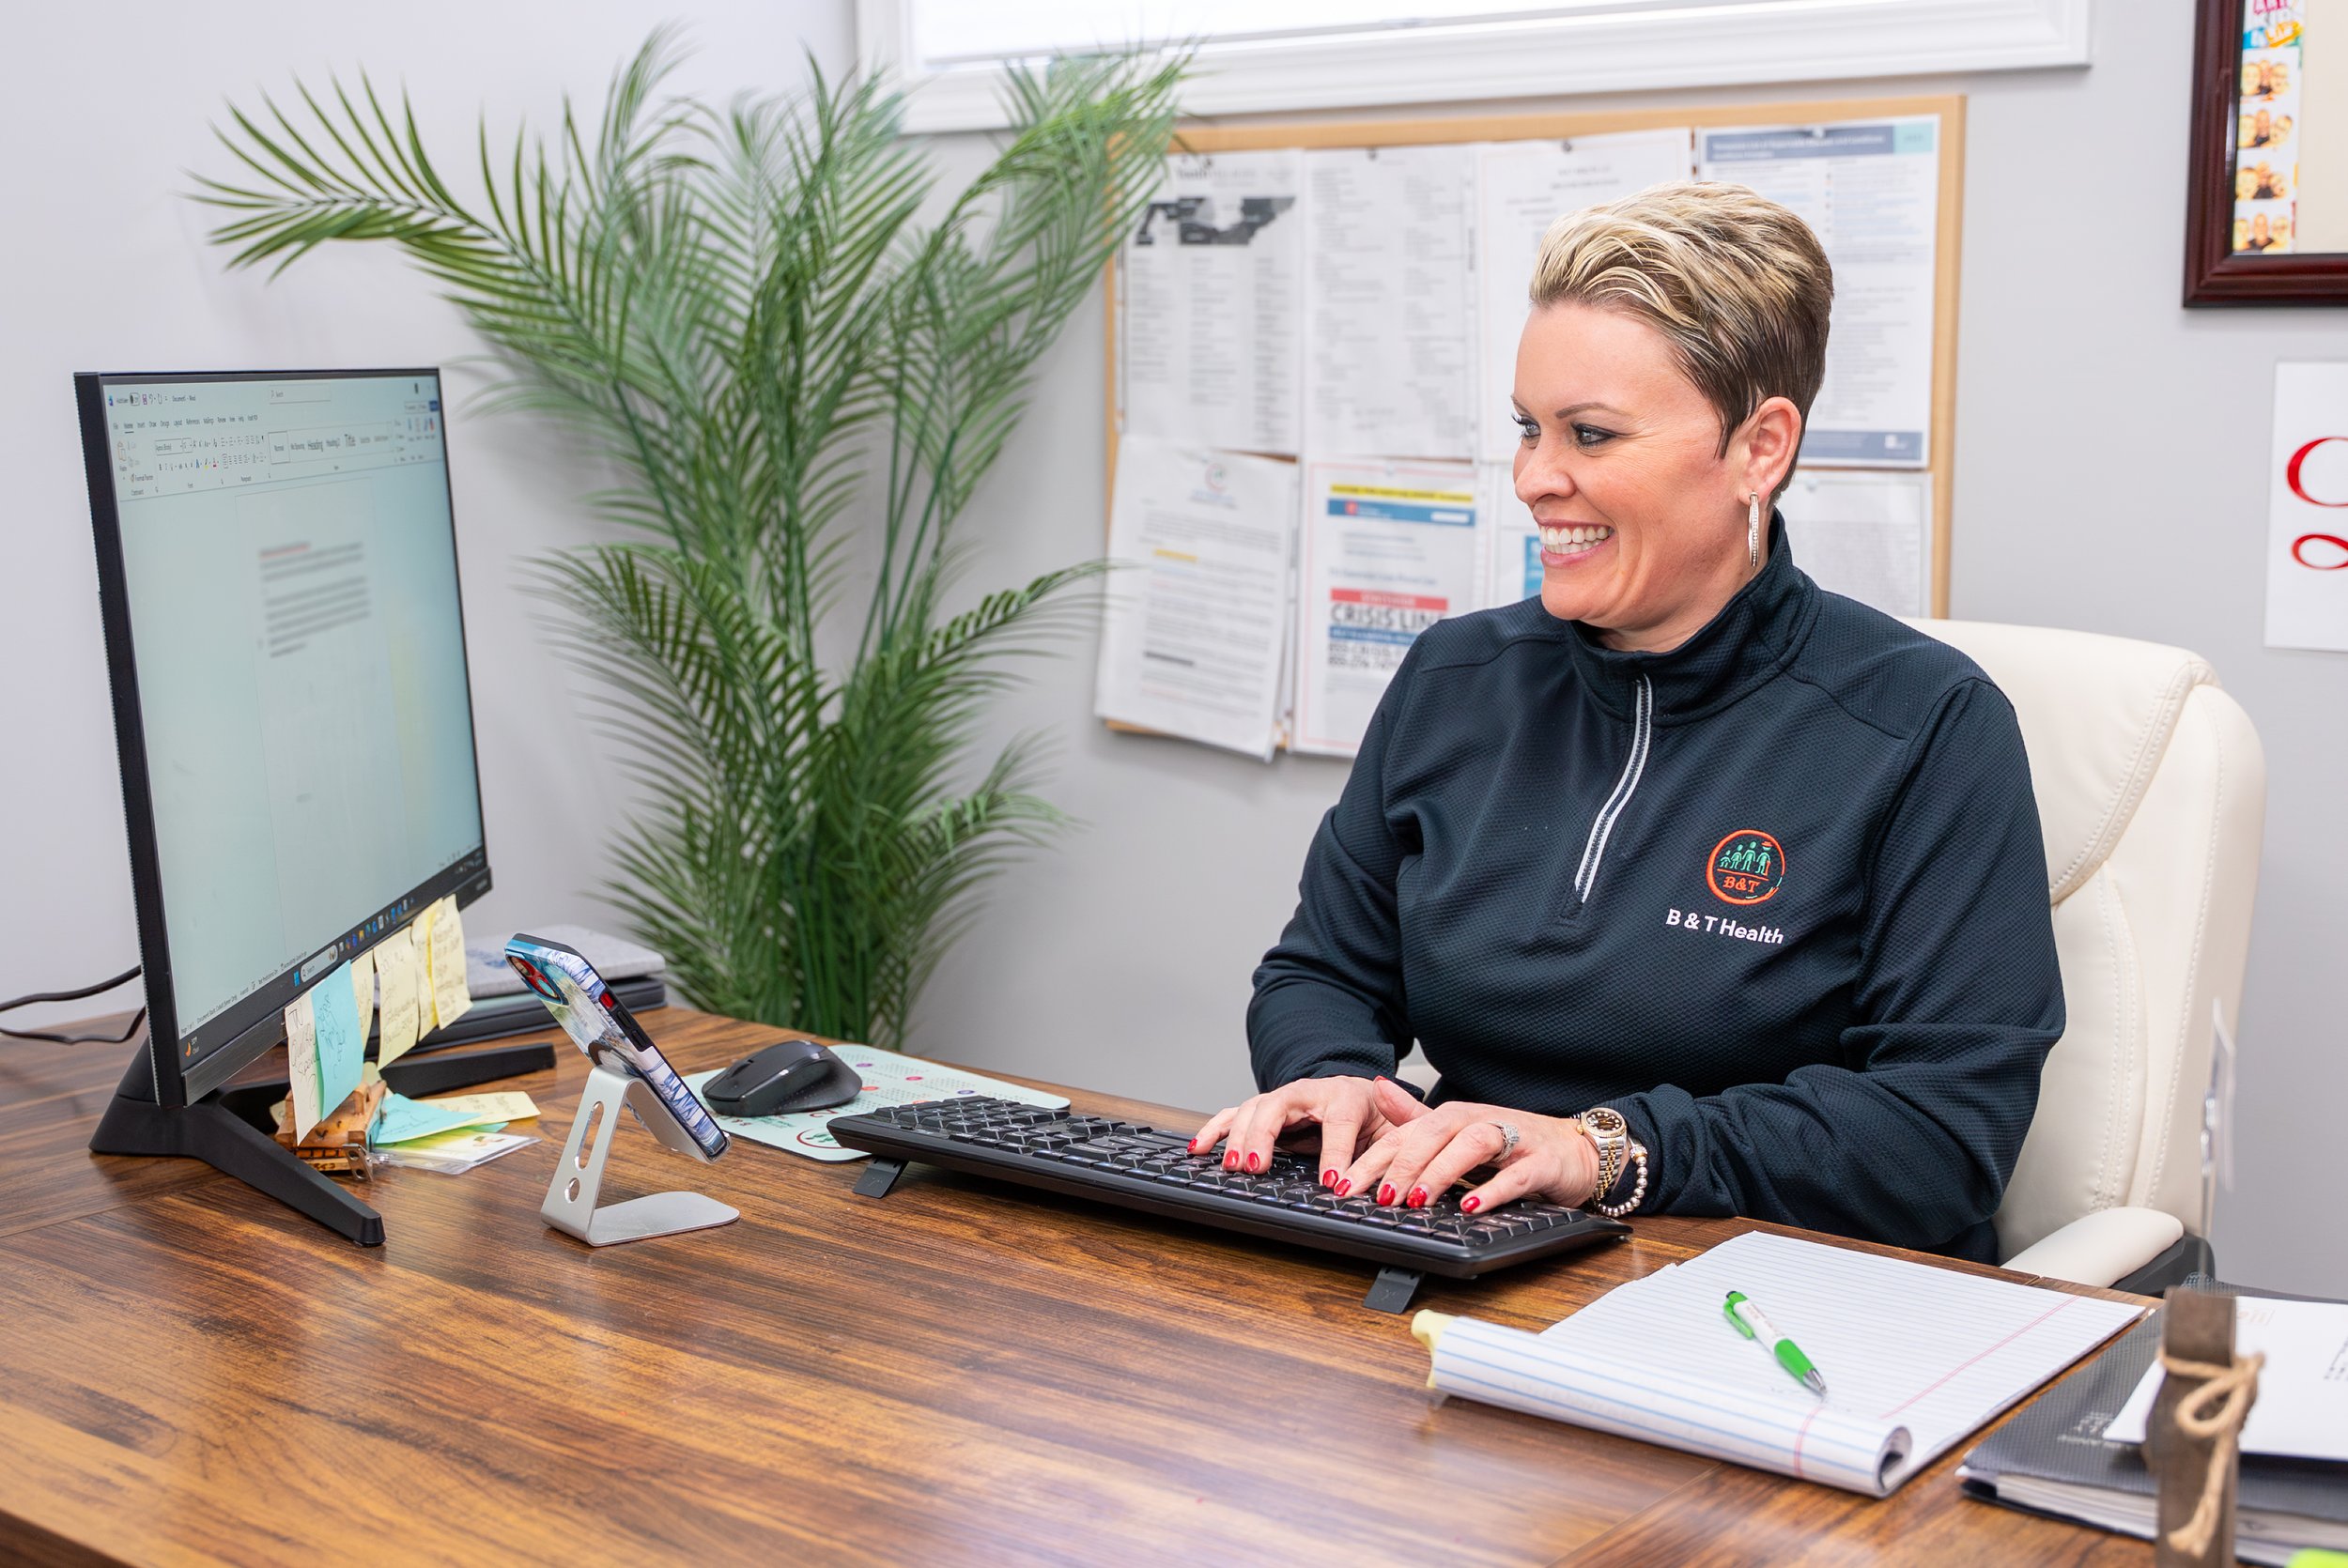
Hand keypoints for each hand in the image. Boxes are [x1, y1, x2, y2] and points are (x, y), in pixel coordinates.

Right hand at [1189, 1074, 1404, 1190]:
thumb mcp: (1396, 1132)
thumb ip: (1393, 1149)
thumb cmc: (1378, 1117)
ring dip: (1237, 1136)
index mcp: (1348, 1096)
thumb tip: (1379, 1178)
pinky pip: (1234, 1115)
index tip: (1331, 1182)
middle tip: (1258, 1167)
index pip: (1339, 1121)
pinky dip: (1215, 1130)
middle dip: (1264, 1136)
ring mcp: (1283, 1099)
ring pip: (1252, 1109)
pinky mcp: (1265, 1111)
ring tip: (1232, 1165)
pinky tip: (1200, 1148)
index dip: (1335, 1151)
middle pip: (1279, 1105)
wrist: (1366, 1096)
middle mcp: (1310, 1092)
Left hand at [1340, 1078, 1602, 1212]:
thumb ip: (1417, 1116)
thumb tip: (1378, 1089)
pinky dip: (1493, 1191)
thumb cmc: (1514, 1143)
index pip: (1406, 1134)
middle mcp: (1479, 1121)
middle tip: (1377, 1196)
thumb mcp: (1459, 1131)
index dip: (1373, 1158)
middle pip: (1435, 1133)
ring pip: (1472, 1145)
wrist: (1576, 1150)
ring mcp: (1513, 1139)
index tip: (1344, 1185)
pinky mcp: (1542, 1162)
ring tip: (1417, 1199)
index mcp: (1455, 1117)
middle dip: (1402, 1164)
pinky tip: (1472, 1208)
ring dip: (1442, 1171)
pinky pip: (1517, 1175)